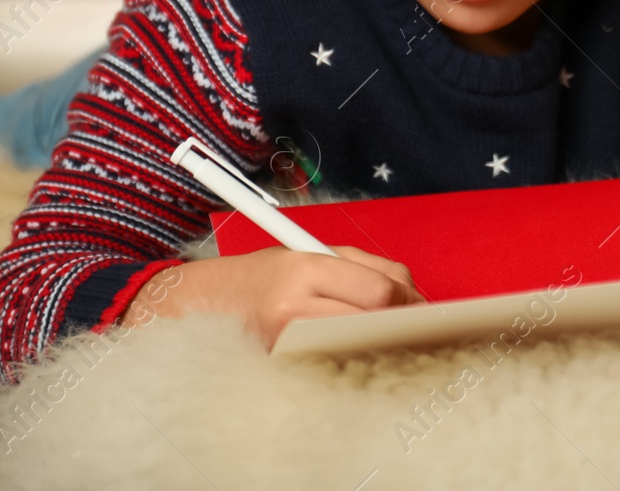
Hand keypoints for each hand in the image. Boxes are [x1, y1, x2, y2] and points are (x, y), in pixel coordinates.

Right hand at [125, 245, 424, 348]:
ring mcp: (287, 343)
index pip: (377, 290)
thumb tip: (411, 292)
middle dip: (403, 320)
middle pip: (374, 319)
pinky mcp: (284, 365)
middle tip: (415, 322)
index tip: (417, 303)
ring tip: (388, 333)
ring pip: (361, 345)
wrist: (202, 304)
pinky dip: (356, 355)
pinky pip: (338, 362)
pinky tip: (359, 348)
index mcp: (303, 270)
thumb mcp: (310, 253)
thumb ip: (363, 266)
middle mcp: (293, 308)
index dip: (406, 298)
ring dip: (383, 339)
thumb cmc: (263, 275)